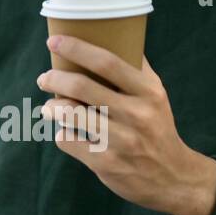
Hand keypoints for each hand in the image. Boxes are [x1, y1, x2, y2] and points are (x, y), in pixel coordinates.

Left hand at [39, 36, 215, 214]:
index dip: (76, 49)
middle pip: (82, 87)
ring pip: (69, 114)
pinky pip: (67, 140)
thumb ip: (136, 71)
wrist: (171, 176)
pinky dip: (62, 133)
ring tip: (49, 107)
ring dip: (52, 107)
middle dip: (54, 79)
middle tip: (44, 78)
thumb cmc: (156, 128)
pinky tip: (66, 132)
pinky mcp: (105, 162)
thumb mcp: (155, 97)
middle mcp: (136, 114)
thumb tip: (114, 38)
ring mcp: (120, 140)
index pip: (108, 62)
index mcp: (149, 92)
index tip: (53, 41)